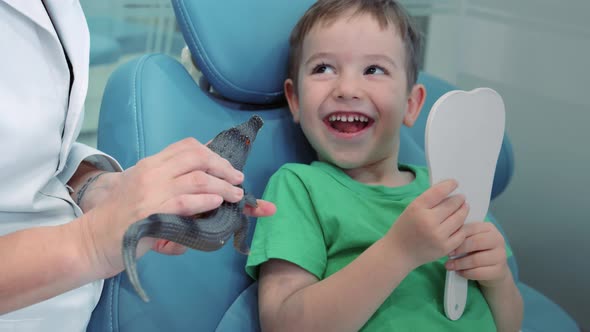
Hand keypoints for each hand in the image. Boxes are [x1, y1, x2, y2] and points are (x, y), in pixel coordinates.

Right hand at [74, 137, 259, 276]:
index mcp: (150, 164)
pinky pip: (186, 201)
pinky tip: (217, 203)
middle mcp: (152, 171)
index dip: (212, 153)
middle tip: (238, 179)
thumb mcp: (141, 191)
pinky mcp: (152, 212)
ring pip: (198, 179)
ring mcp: (151, 190)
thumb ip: (168, 184)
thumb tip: (204, 185)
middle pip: (198, 157)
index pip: (186, 146)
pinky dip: (207, 200)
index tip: (227, 165)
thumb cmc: (118, 220)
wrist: (91, 241)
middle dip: (223, 167)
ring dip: (223, 186)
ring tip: (236, 195)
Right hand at [386, 179, 467, 268]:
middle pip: (452, 205)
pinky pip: (461, 233)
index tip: (455, 183)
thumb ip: (428, 200)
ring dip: (463, 210)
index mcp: (417, 208)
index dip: (449, 185)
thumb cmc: (404, 228)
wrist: (398, 252)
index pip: (438, 192)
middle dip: (459, 199)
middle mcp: (428, 221)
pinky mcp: (445, 248)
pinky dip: (462, 227)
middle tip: (461, 198)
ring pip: (459, 218)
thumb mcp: (411, 209)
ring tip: (464, 207)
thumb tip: (449, 190)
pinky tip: (460, 223)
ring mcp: (438, 236)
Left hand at [444, 222, 509, 287]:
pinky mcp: (499, 271)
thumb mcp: (471, 239)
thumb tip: (446, 238)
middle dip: (459, 249)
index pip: (471, 228)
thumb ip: (463, 235)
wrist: (494, 269)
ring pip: (476, 259)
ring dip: (460, 263)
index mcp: (489, 228)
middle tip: (448, 255)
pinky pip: (479, 272)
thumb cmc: (478, 251)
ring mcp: (501, 256)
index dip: (458, 235)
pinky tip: (459, 272)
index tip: (446, 242)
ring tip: (449, 266)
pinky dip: (466, 273)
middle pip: (476, 242)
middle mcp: (498, 240)